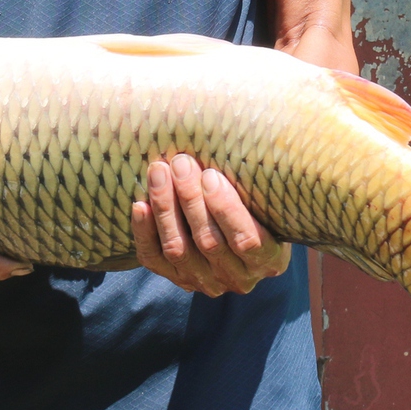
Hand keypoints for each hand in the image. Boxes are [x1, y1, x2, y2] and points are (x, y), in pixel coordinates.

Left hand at [131, 153, 290, 296]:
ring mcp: (206, 282)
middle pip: (209, 243)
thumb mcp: (269, 196)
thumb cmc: (258, 200)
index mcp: (270, 259)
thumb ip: (259, 179)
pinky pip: (155, 260)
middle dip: (191, 200)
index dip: (227, 210)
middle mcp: (239, 278)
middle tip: (181, 163)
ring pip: (179, 250)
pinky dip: (145, 232)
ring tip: (159, 172)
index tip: (211, 175)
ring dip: (166, 209)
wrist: (235, 227)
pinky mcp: (177, 279)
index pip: (248, 241)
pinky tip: (139, 204)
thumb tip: (248, 127)